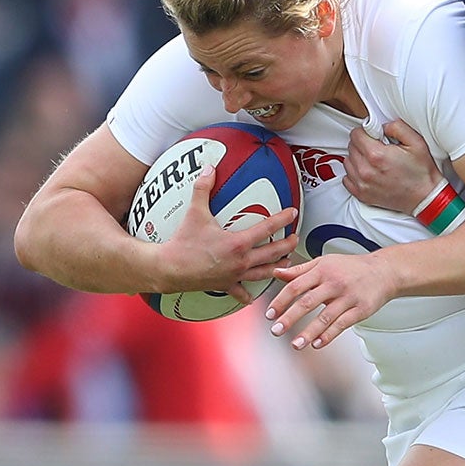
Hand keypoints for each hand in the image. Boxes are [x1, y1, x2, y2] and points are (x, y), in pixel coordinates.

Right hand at [157, 165, 298, 301]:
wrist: (168, 269)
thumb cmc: (183, 242)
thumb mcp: (194, 212)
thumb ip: (203, 188)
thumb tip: (209, 167)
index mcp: (238, 243)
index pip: (267, 229)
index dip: (282, 219)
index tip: (294, 213)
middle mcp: (241, 261)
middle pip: (272, 253)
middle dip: (287, 246)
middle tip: (296, 239)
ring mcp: (234, 275)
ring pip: (263, 273)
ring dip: (277, 268)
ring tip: (287, 263)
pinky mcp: (224, 286)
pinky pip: (239, 292)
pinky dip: (247, 295)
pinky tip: (252, 297)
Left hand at [266, 251, 400, 347]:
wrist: (385, 271)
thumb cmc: (352, 267)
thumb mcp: (325, 262)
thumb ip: (300, 270)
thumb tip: (277, 273)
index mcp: (322, 270)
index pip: (296, 286)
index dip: (281, 301)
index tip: (269, 314)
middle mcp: (334, 283)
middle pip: (307, 302)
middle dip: (289, 318)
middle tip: (275, 331)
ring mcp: (348, 297)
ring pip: (325, 317)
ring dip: (308, 332)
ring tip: (295, 344)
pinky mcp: (361, 310)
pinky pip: (342, 324)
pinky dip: (329, 335)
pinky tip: (317, 344)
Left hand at [342, 119, 441, 212]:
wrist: (426, 197)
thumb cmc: (422, 173)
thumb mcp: (416, 142)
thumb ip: (397, 127)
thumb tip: (382, 125)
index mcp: (376, 155)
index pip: (355, 134)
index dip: (366, 132)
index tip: (374, 136)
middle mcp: (366, 170)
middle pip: (351, 147)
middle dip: (362, 144)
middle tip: (377, 148)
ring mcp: (362, 184)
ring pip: (348, 162)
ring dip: (357, 158)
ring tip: (373, 161)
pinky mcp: (362, 195)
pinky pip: (347, 179)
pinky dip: (354, 174)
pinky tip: (367, 172)